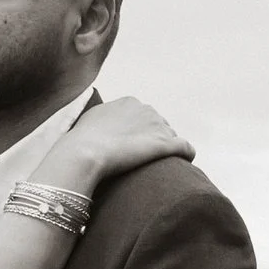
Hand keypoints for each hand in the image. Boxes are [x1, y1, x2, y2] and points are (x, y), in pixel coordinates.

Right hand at [75, 95, 193, 183]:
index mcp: (130, 102)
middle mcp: (147, 110)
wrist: (84, 152)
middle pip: (160, 126)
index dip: (141, 133)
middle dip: (155, 140)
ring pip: (172, 137)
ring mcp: (158, 126)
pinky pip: (186, 148)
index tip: (134, 147)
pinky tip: (184, 163)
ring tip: (160, 166)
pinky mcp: (165, 144)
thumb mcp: (91, 120)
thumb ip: (103, 117)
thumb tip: (102, 124)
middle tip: (145, 160)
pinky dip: (187, 154)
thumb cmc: (82, 141)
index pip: (145, 116)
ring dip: (168, 150)